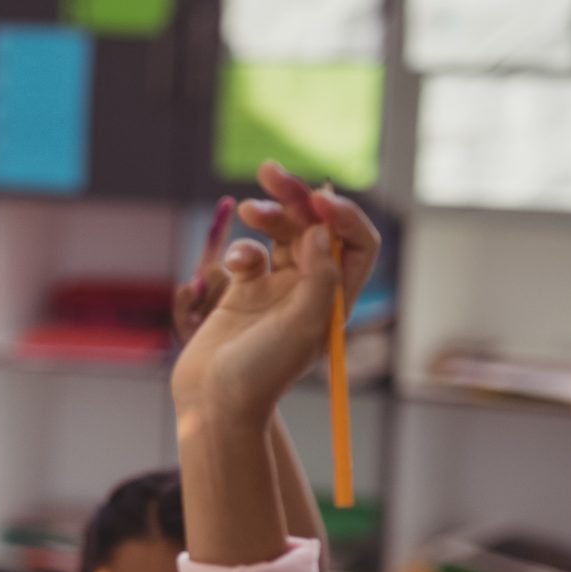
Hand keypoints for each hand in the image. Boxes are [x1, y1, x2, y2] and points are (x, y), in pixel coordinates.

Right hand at [172, 163, 379, 429]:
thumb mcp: (304, 324)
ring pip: (281, 234)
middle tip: (271, 172)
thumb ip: (320, 274)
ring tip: (250, 208)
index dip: (342, 217)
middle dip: (297, 198)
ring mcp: (277, 288)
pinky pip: (249, 253)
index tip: (318, 202)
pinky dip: (241, 250)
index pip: (356, 242)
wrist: (214, 399)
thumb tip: (323, 228)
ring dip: (268, 215)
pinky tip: (233, 267)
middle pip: (315, 228)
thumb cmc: (262, 371)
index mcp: (336, 299)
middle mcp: (311, 290)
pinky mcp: (244, 290)